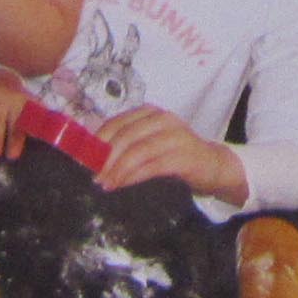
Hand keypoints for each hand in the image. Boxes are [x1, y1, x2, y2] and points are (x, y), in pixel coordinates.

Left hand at [92, 106, 245, 205]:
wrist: (212, 165)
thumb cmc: (174, 156)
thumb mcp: (149, 144)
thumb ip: (126, 145)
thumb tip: (92, 158)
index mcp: (150, 113)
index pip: (118, 123)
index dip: (98, 142)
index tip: (85, 160)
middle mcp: (163, 119)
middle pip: (126, 136)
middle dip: (106, 158)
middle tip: (94, 177)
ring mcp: (176, 136)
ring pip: (138, 150)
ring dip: (118, 170)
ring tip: (105, 184)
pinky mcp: (185, 156)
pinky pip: (153, 166)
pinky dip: (134, 176)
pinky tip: (123, 185)